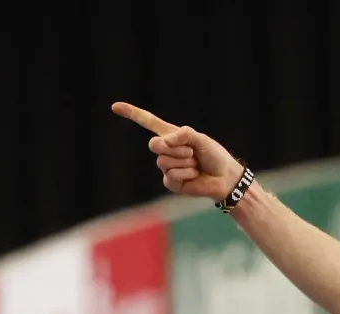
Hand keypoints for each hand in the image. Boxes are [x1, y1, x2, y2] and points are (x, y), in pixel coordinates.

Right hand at [112, 102, 242, 201]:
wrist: (224, 177)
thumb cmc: (214, 156)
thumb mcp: (200, 139)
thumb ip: (183, 135)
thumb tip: (164, 142)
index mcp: (171, 136)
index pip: (148, 122)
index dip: (132, 114)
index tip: (115, 106)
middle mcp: (166, 150)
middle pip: (154, 144)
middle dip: (175, 148)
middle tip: (192, 153)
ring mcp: (166, 167)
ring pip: (164, 161)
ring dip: (185, 162)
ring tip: (196, 165)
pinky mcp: (171, 182)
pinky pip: (171, 175)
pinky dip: (186, 174)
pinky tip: (194, 175)